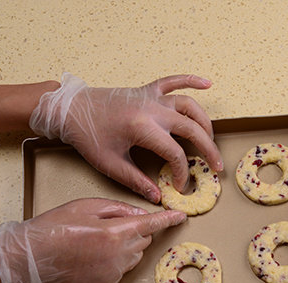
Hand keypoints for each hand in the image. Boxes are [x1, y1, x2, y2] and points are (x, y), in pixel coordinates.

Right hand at [0, 198, 186, 282]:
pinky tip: (90, 258)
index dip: (168, 219)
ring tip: (96, 243)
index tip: (180, 217)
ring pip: (133, 258)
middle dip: (135, 232)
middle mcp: (118, 257)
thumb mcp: (86, 205)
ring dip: (124, 249)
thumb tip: (140, 214)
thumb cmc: (54, 227)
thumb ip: (118, 209)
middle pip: (143, 242)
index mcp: (115, 233)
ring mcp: (111, 276)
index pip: (151, 225)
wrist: (30, 257)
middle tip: (109, 227)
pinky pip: (118, 273)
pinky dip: (111, 264)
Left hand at [29, 73, 223, 202]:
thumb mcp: (110, 164)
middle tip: (217, 166)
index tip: (181, 186)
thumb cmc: (87, 135)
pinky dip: (192, 81)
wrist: (70, 109)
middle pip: (192, 129)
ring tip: (211, 140)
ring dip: (205, 122)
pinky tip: (208, 84)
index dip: (182, 173)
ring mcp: (151, 97)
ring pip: (189, 106)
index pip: (175, 154)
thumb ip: (136, 181)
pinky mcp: (146, 90)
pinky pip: (174, 81)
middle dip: (208, 149)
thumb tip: (156, 196)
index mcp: (143, 128)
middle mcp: (152, 109)